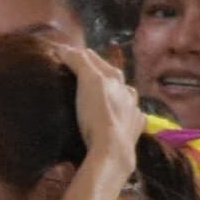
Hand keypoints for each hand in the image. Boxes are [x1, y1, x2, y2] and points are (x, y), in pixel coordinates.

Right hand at [62, 43, 141, 166]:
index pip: (94, 59)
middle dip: (97, 72)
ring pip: (124, 95)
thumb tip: (65, 49)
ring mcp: (132, 111)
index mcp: (115, 78)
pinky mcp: (133, 130)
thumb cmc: (98, 114)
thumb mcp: (87, 81)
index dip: (79, 55)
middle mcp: (127, 91)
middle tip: (81, 73)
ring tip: (101, 96)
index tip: (66, 55)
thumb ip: (79, 62)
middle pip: (110, 75)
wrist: (112, 151)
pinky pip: (130, 116)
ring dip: (114, 92)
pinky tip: (119, 116)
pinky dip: (124, 113)